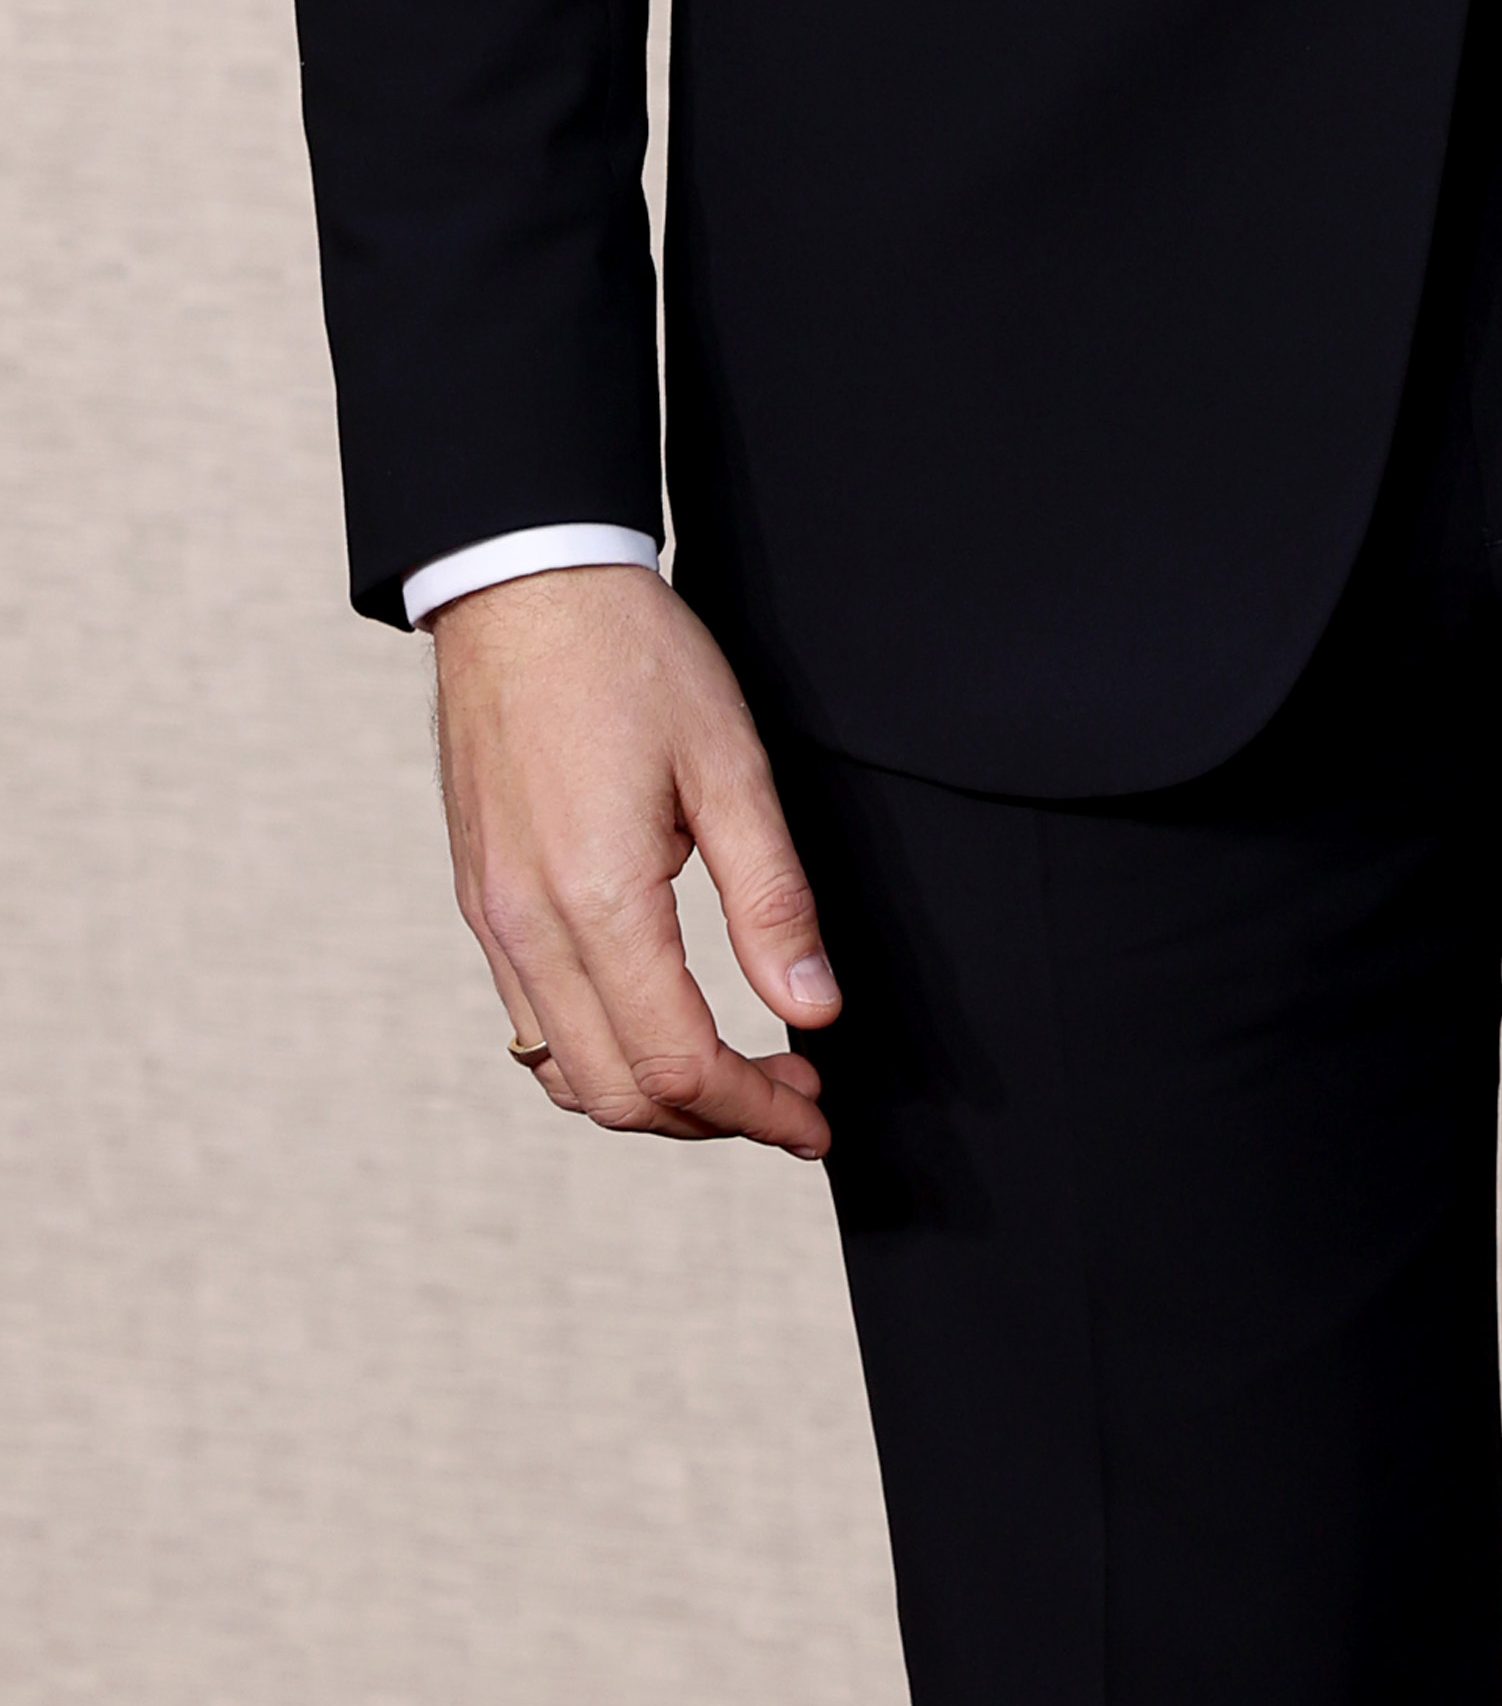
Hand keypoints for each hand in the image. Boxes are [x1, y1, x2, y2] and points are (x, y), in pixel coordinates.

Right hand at [433, 566, 838, 1155]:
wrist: (521, 586)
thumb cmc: (630, 658)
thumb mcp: (731, 765)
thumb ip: (772, 899)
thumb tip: (814, 1008)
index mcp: (598, 899)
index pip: (679, 1064)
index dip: (756, 1110)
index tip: (814, 1117)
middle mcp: (529, 928)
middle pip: (618, 1092)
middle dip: (714, 1118)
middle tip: (793, 1096)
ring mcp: (494, 921)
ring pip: (566, 1072)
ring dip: (654, 1097)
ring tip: (736, 1073)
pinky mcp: (483, 901)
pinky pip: (530, 1023)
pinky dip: (597, 1057)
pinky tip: (657, 1024)